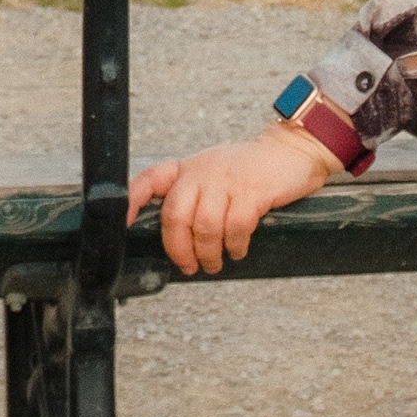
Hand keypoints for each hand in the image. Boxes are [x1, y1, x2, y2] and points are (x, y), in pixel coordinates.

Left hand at [127, 127, 338, 275]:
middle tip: (189, 266)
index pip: (149, 181)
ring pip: (205, 228)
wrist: (291, 150)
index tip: (125, 226)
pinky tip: (238, 249)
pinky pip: (235, 227)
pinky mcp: (252, 191)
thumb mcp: (214, 171)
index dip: (131, 203)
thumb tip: (177, 236)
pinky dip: (235, 246)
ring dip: (208, 254)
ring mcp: (227, 180)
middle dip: (179, 249)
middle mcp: (203, 171)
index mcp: (189, 168)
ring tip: (215, 263)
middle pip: (175, 216)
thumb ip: (193, 193)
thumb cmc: (250, 169)